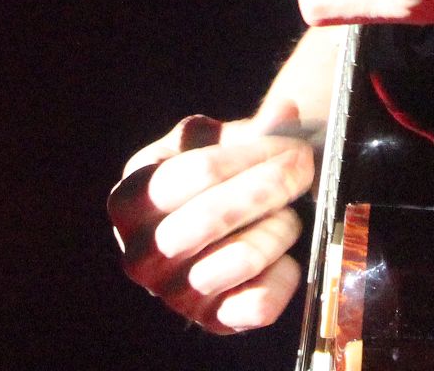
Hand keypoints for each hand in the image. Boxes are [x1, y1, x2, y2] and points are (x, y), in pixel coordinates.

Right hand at [108, 113, 313, 333]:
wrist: (225, 223)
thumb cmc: (220, 173)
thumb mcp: (222, 141)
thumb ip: (253, 127)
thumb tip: (286, 112)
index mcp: (129, 200)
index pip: (197, 173)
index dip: (255, 154)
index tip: (292, 145)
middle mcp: (140, 255)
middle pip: (213, 216)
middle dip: (271, 185)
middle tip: (304, 167)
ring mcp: (173, 294)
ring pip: (241, 258)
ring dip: (280, 227)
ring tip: (289, 212)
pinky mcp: (213, 321)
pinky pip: (261, 302)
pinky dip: (286, 272)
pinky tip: (285, 252)